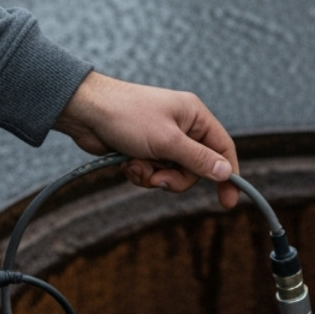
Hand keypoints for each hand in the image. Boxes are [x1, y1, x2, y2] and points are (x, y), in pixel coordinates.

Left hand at [54, 71, 240, 208]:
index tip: (228, 201)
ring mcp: (162, 139)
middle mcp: (182, 127)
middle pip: (196, 168)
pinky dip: (141, 173)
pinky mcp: (144, 149)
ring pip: (172, 173)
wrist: (86, 111)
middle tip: (158, 178)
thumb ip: (198, 160)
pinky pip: (153, 172)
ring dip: (154, 176)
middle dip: (175, 177)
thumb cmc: (128, 116)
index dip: (228, 174)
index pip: (222, 148)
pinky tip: (127, 164)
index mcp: (194, 116)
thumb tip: (226, 173)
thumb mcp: (167, 141)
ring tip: (136, 166)